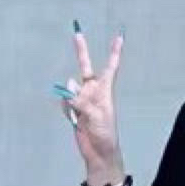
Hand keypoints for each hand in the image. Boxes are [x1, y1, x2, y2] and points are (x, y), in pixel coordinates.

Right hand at [58, 26, 123, 185]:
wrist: (97, 152)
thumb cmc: (105, 132)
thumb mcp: (96, 114)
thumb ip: (81, 99)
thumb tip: (68, 87)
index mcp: (105, 90)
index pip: (110, 67)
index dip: (114, 52)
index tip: (119, 37)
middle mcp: (93, 91)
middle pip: (85, 67)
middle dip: (81, 51)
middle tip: (77, 33)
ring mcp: (83, 100)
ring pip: (70, 88)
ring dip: (70, 97)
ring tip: (80, 113)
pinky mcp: (74, 109)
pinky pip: (65, 103)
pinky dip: (67, 109)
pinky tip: (75, 119)